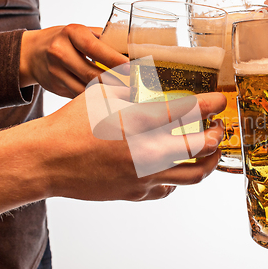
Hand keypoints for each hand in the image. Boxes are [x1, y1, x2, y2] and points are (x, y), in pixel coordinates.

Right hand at [19, 24, 127, 97]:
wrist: (31, 53)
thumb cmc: (66, 40)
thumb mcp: (81, 32)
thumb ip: (104, 39)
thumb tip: (133, 49)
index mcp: (71, 33)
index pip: (95, 48)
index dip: (114, 60)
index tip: (132, 69)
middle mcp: (60, 52)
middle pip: (92, 73)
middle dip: (116, 82)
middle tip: (136, 88)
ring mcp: (55, 72)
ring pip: (86, 89)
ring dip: (108, 94)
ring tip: (127, 97)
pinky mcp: (55, 87)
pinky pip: (80, 96)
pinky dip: (96, 100)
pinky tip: (110, 101)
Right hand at [42, 91, 226, 200]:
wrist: (47, 160)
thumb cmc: (71, 123)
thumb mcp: (101, 93)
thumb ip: (131, 85)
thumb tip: (150, 77)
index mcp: (139, 122)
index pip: (188, 110)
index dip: (211, 104)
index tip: (220, 100)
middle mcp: (147, 151)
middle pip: (202, 148)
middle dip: (217, 136)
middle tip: (217, 128)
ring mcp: (144, 176)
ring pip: (193, 176)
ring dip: (208, 162)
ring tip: (210, 152)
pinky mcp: (136, 192)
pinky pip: (168, 189)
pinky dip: (176, 178)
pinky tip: (174, 168)